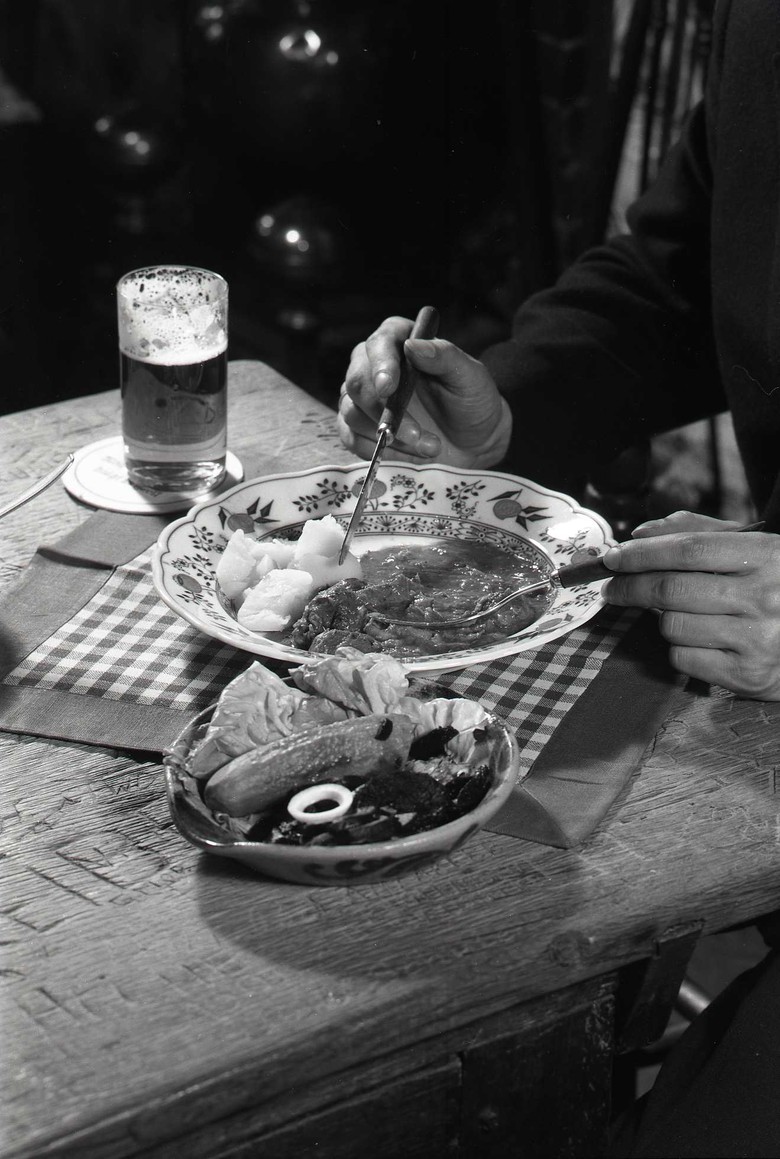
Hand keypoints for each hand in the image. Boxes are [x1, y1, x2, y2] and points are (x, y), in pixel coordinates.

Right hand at [337, 315, 511, 467]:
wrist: (474, 440)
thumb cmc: (472, 400)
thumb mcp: (470, 376)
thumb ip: (445, 356)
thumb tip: (413, 346)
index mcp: (399, 343)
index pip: (379, 345)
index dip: (381, 366)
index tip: (389, 388)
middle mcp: (374, 367)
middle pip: (356, 381)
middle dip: (382, 410)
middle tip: (414, 433)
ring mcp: (364, 400)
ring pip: (352, 413)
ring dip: (387, 434)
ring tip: (427, 446)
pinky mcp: (361, 430)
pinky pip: (352, 439)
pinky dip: (377, 451)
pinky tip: (408, 454)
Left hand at [603, 510, 779, 698]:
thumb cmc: (775, 587)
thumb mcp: (752, 549)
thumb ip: (698, 532)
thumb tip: (640, 535)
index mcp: (767, 555)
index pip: (689, 550)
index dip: (643, 553)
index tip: (614, 557)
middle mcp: (765, 596)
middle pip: (671, 590)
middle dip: (630, 587)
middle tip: (612, 587)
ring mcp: (757, 639)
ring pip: (673, 626)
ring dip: (663, 619)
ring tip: (682, 614)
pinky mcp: (747, 676)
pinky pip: (683, 659)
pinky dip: (680, 649)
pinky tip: (701, 641)